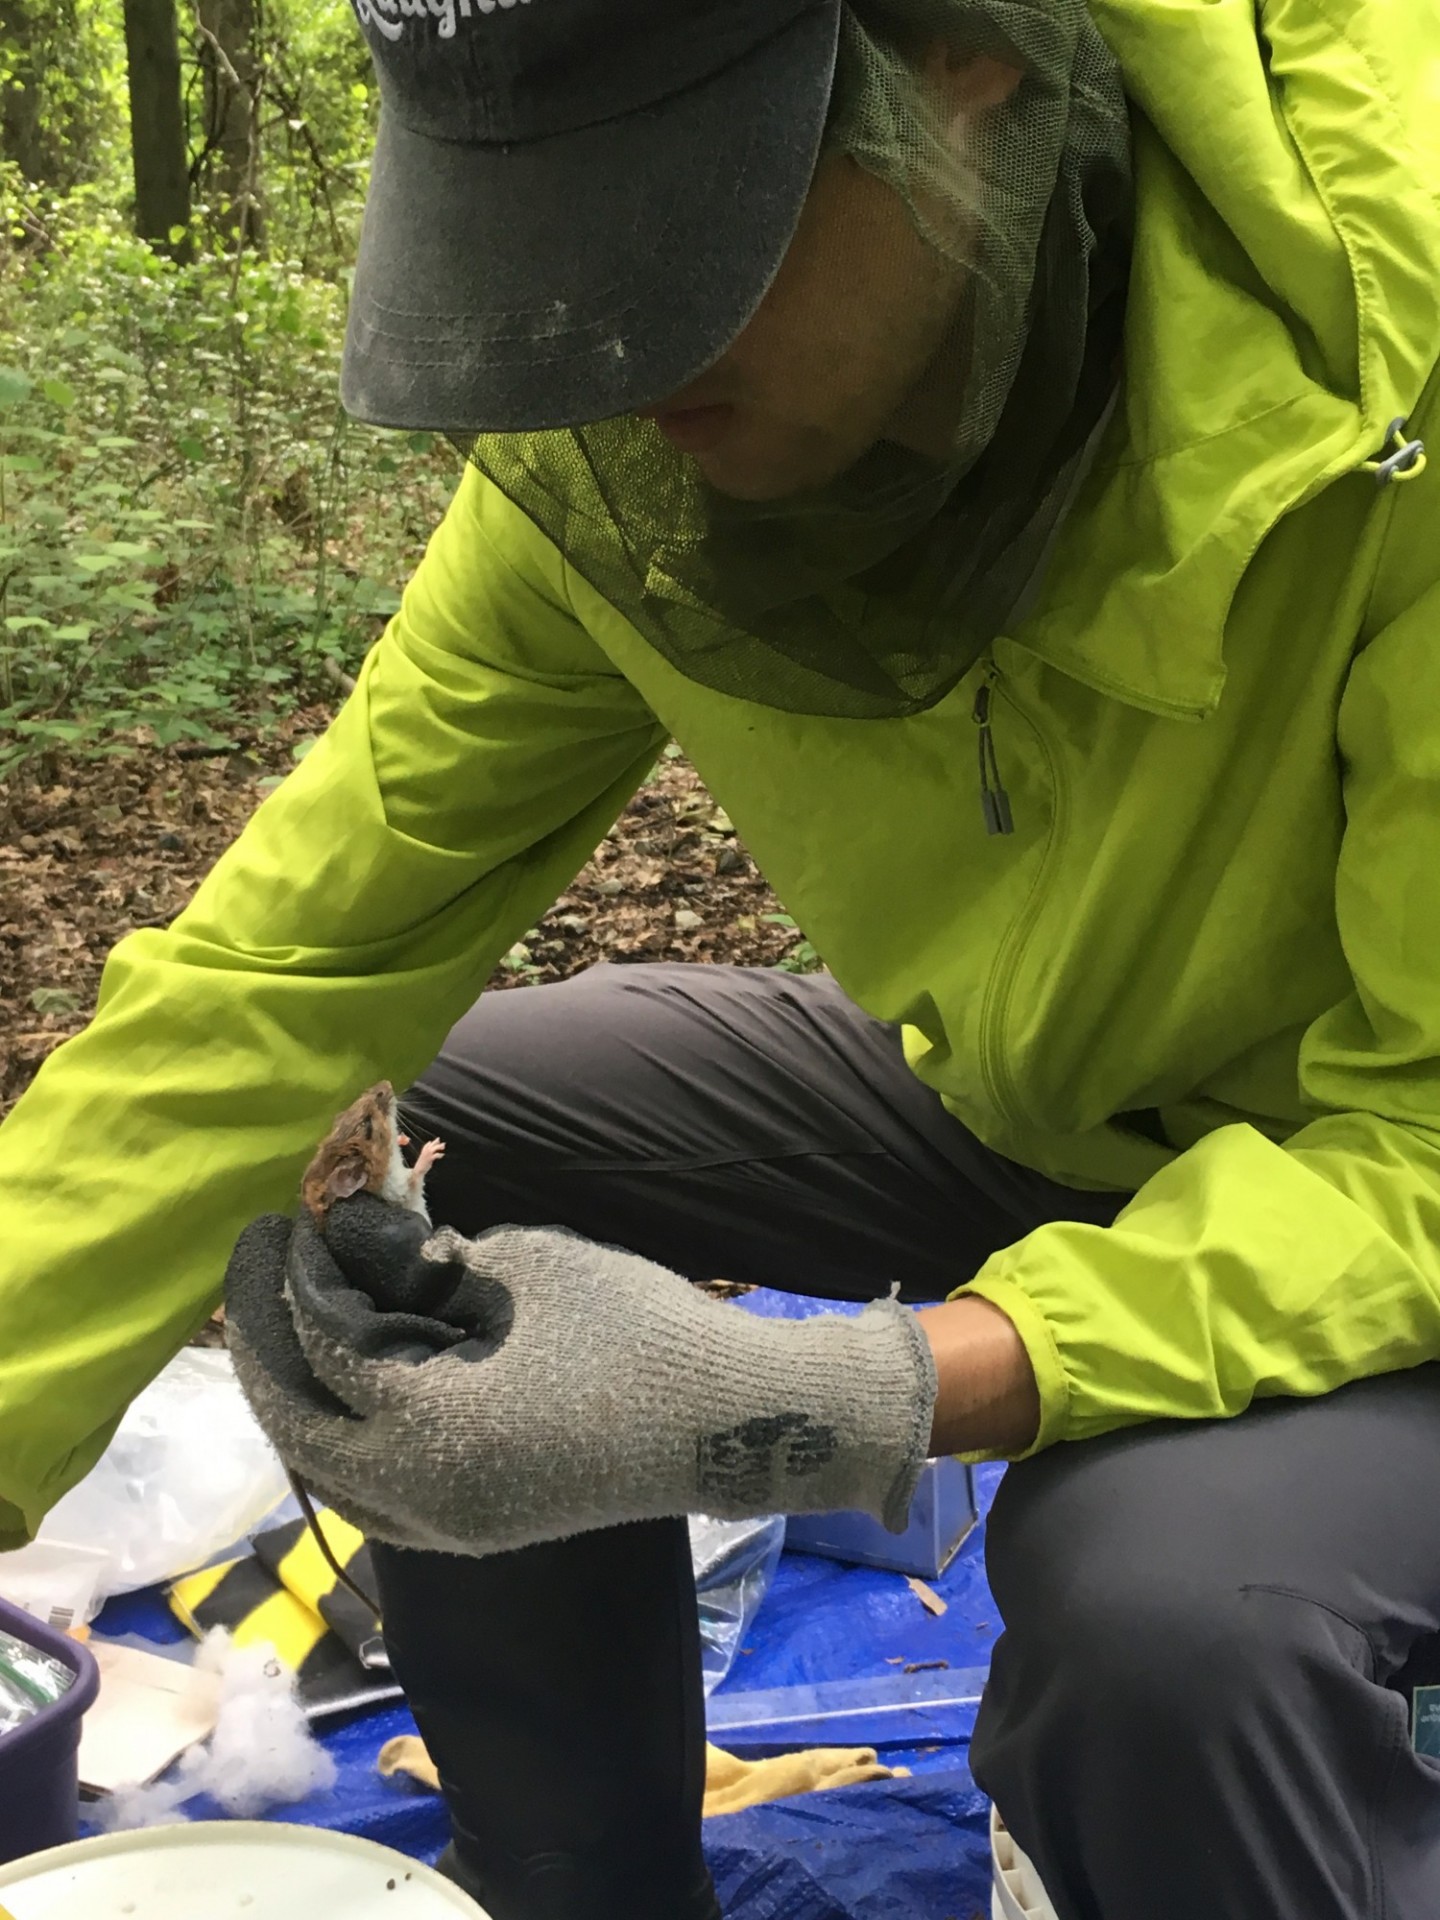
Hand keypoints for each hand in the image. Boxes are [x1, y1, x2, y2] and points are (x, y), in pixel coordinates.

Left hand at [225, 1195, 935, 1557]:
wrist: (732, 1423)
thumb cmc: (637, 1329)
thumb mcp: (525, 1266)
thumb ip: (426, 1258)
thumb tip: (355, 1238)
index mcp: (428, 1426)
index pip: (321, 1346)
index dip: (298, 1276)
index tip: (291, 1220)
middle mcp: (419, 1496)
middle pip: (298, 1426)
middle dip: (267, 1345)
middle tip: (260, 1270)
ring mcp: (447, 1527)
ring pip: (328, 1475)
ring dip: (298, 1402)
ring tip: (291, 1327)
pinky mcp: (476, 1531)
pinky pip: (373, 1498)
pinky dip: (342, 1444)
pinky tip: (349, 1390)